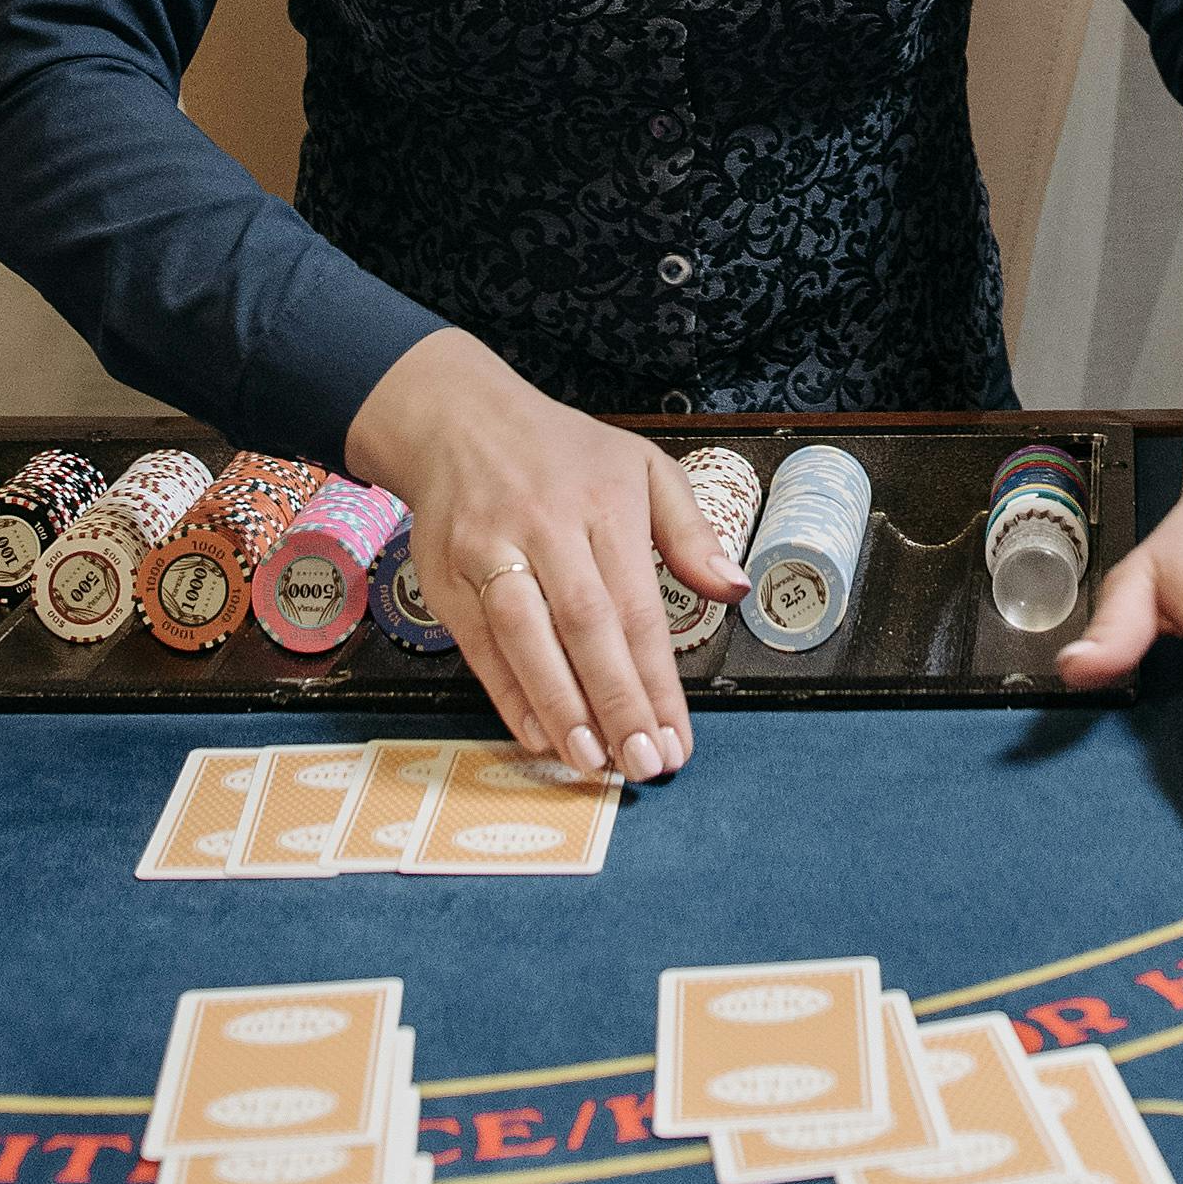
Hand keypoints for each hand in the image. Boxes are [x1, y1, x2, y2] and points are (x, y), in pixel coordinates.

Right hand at [342, 332, 746, 783]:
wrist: (458, 419)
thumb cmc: (562, 452)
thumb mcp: (643, 467)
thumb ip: (689, 531)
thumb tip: (735, 589)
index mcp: (604, 503)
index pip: (637, 606)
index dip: (658, 680)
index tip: (677, 738)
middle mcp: (546, 527)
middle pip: (585, 625)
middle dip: (617, 702)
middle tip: (642, 764)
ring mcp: (490, 551)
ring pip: (526, 637)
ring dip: (560, 706)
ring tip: (591, 760)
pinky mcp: (446, 576)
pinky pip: (480, 645)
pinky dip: (509, 695)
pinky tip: (539, 734)